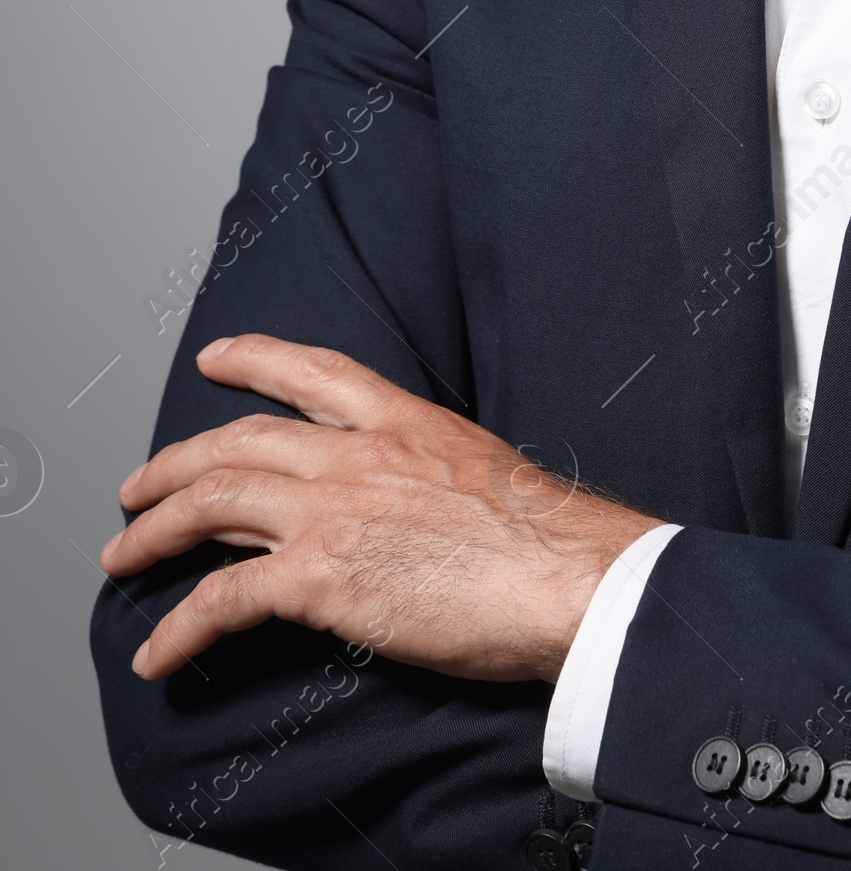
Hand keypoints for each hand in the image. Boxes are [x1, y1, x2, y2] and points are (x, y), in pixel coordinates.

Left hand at [100, 334, 662, 683]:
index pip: (313, 371)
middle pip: (238, 440)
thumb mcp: (483, 470)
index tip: (215, 356)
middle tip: (135, 488)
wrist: (567, 572)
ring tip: (122, 556)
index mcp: (405, 421)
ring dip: (154, 531)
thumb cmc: (548, 538)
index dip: (254, 358)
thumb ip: (431, 475)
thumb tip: (419, 506)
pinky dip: (178, 626)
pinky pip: (222, 598)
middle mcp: (358, 453)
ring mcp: (333, 510)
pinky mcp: (319, 576)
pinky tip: (156, 654)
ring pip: (213, 501)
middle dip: (173, 464)